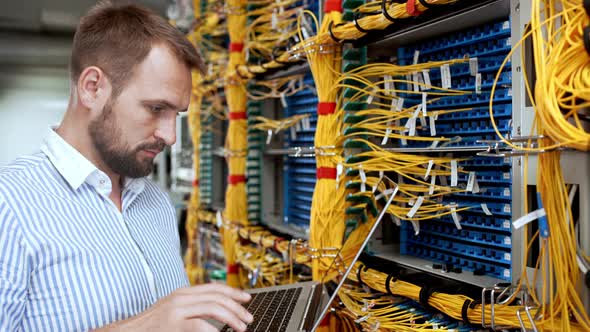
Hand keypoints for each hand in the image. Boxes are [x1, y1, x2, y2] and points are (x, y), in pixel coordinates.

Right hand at [95, 284, 252, 331]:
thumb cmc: (151, 327)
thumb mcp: (173, 311)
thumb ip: (192, 308)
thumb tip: (215, 313)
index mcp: (182, 293)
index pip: (214, 288)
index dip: (233, 292)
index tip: (246, 298)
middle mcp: (181, 297)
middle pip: (218, 297)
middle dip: (237, 307)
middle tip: (248, 319)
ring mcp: (176, 309)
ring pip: (214, 308)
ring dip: (232, 318)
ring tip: (241, 328)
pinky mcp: (173, 323)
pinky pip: (201, 325)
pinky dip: (215, 331)